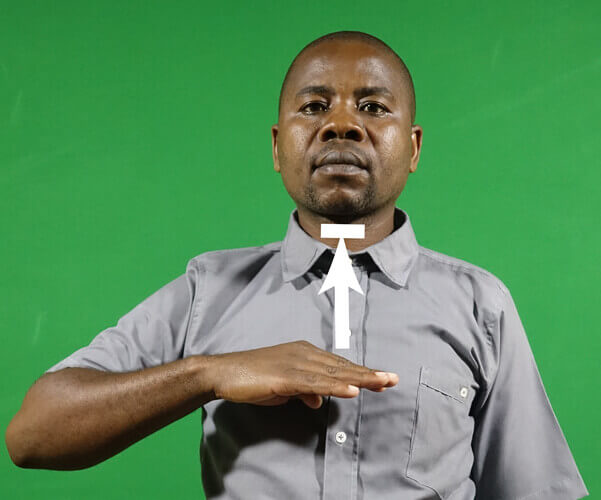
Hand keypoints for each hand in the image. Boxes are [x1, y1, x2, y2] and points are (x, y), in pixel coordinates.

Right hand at [206, 340, 398, 408]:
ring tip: (382, 383)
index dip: (361, 373)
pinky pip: (314, 383)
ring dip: (360, 378)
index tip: (382, 379)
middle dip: (369, 374)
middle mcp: (304, 354)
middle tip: (393, 379)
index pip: (339, 365)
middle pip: (342, 366)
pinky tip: (352, 390)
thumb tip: (319, 400)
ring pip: (333, 373)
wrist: (224, 373)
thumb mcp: (284, 387)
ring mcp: (295, 364)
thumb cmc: (253, 377)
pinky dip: (335, 386)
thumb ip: (304, 391)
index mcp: (305, 354)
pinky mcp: (285, 376)